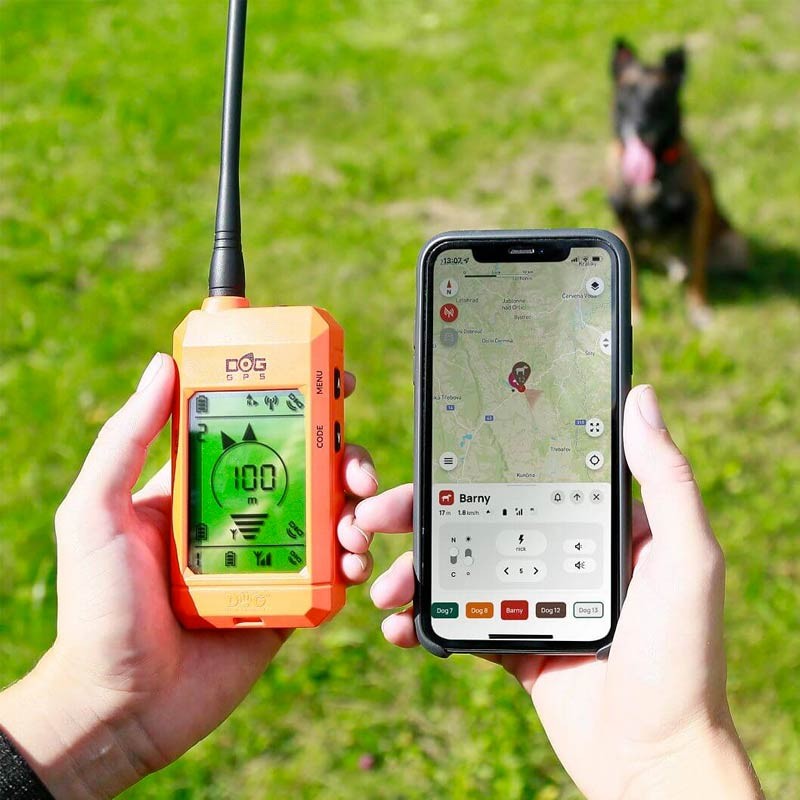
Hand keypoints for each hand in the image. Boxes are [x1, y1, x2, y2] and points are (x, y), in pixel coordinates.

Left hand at [0, 353, 378, 798]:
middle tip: (355, 463)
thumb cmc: (99, 607)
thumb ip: (127, 438)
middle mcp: (240, 515)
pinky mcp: (289, 600)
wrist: (123, 705)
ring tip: (358, 517)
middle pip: (306, 468)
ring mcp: (269, 557)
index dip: (294, 401)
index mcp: (202, 486)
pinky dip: (355, 560)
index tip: (328, 377)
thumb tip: (163, 365)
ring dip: (356, 507)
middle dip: (341, 455)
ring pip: (329, 515)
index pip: (255, 429)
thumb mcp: (98, 511)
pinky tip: (356, 560)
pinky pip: (334, 571)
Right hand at [358, 385, 762, 799]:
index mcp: (593, 527)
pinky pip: (457, 622)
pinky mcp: (511, 642)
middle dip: (417, 516)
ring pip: (456, 568)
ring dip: (410, 570)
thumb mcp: (685, 558)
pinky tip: (399, 627)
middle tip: (371, 518)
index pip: (523, 477)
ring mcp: (531, 599)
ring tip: (382, 584)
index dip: (470, 463)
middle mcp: (559, 554)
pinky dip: (422, 621)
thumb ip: (664, 481)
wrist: (654, 760)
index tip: (426, 456)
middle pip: (475, 518)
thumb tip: (640, 398)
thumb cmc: (681, 658)